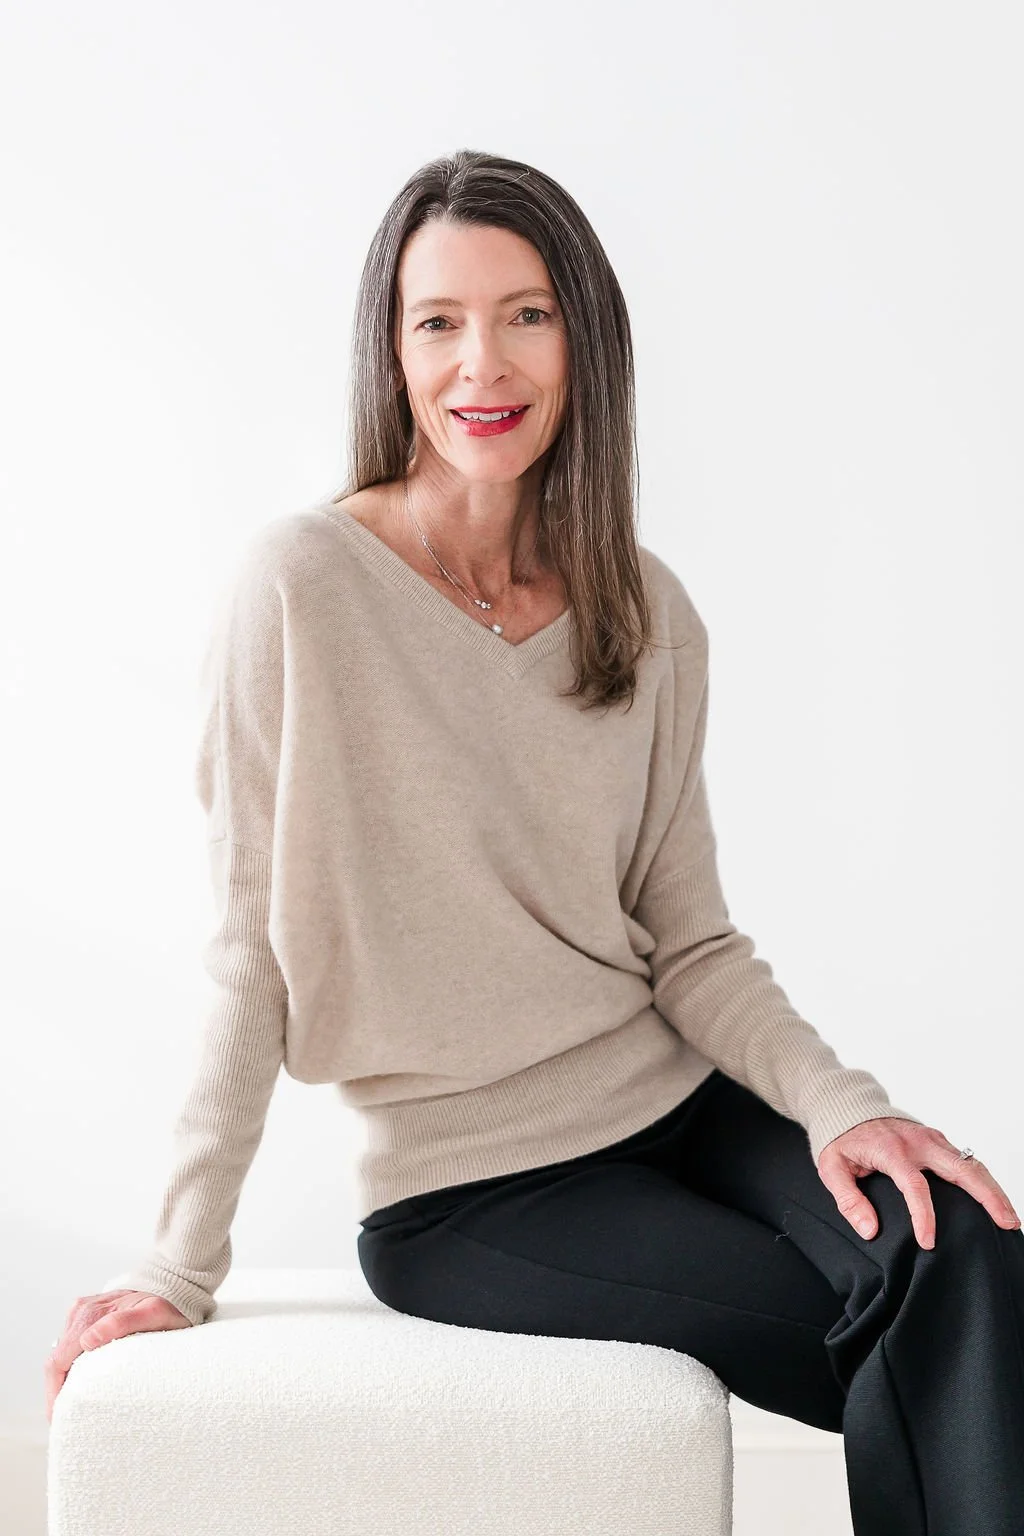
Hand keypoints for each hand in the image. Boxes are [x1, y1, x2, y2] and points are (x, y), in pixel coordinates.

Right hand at [44, 1289, 192, 1423]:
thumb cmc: (167, 1304)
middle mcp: (81, 1310)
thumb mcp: (153, 1314)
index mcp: (90, 1314)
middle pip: (56, 1360)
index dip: (56, 1394)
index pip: (58, 1361)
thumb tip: (88, 1340)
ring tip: (73, 1405)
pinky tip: (81, 1381)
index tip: (60, 1418)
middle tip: (65, 1419)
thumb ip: (122, 1324)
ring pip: (60, 1353)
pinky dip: (71, 1365)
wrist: (174, 1283)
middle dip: (57, 1391)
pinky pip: (70, 1344)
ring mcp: (82, 1311)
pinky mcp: (86, 1314)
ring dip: (62, 1379)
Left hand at [817, 1118, 1021, 1249]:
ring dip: (993, 1189)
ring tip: (1009, 1217)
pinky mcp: (938, 1140)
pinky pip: (966, 1160)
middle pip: (961, 1168)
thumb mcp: (831, 1168)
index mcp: (891, 1150)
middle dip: (987, 1196)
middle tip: (1006, 1223)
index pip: (915, 1185)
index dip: (924, 1215)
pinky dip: (984, 1180)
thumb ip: (848, 1200)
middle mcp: (918, 1142)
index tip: (928, 1242)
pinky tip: (994, 1200)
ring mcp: (932, 1138)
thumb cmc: (842, 1140)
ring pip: (971, 1163)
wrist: (849, 1106)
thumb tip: (869, 1230)